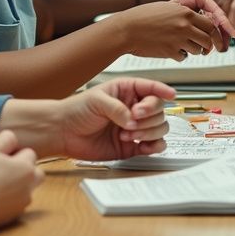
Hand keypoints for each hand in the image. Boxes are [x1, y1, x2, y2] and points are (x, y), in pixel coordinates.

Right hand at [0, 124, 42, 228]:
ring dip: (15, 185)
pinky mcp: (10, 218)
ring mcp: (20, 204)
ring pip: (25, 189)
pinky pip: (14, 204)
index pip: (29, 153)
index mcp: (27, 168)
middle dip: (22, 169)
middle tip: (0, 168)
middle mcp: (29, 188)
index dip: (13, 152)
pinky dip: (6, 199)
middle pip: (33, 173)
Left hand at [55, 78, 176, 159]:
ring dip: (147, 132)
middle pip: (159, 110)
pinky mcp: (133, 146)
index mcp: (126, 91)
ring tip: (126, 134)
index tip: (171, 95)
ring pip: (160, 128)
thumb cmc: (76, 111)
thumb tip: (133, 119)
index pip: (151, 89)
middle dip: (148, 116)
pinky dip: (153, 146)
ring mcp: (135, 127)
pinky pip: (154, 146)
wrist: (63, 133)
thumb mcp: (96, 101)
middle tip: (131, 119)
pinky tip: (141, 145)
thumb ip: (117, 108)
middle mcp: (134, 108)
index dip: (162, 91)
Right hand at [113, 0, 234, 58]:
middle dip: (209, 46)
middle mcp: (185, 25)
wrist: (126, 29)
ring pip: (198, 50)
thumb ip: (183, 13)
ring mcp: (178, 39)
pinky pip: (184, 57)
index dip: (215, 33)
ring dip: (193, 50)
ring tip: (182, 46)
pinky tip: (170, 50)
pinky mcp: (170, 52)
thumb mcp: (167, 8)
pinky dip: (180, 56)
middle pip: (209, 39)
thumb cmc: (143, 17)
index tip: (215, 39)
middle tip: (206, 49)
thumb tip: (198, 19)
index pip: (211, 24)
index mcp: (185, 13)